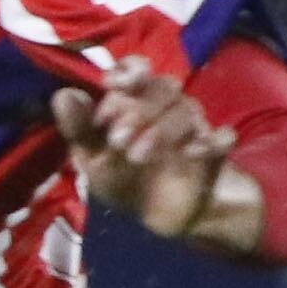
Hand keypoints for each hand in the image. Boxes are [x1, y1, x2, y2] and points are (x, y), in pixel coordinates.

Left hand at [55, 62, 260, 258]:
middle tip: (118, 139)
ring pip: (189, 109)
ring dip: (161, 129)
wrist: (158, 218)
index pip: (139, 69)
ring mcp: (193, 129)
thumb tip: (63, 95)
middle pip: (164, 86)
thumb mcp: (93, 160)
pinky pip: (223, 138)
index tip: (112, 85)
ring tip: (136, 157)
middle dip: (139, 109)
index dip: (129, 71)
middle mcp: (166, 109)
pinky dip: (211, 141)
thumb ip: (79, 130)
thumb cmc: (122, 179)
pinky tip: (190, 154)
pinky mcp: (214, 155)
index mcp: (135, 103)